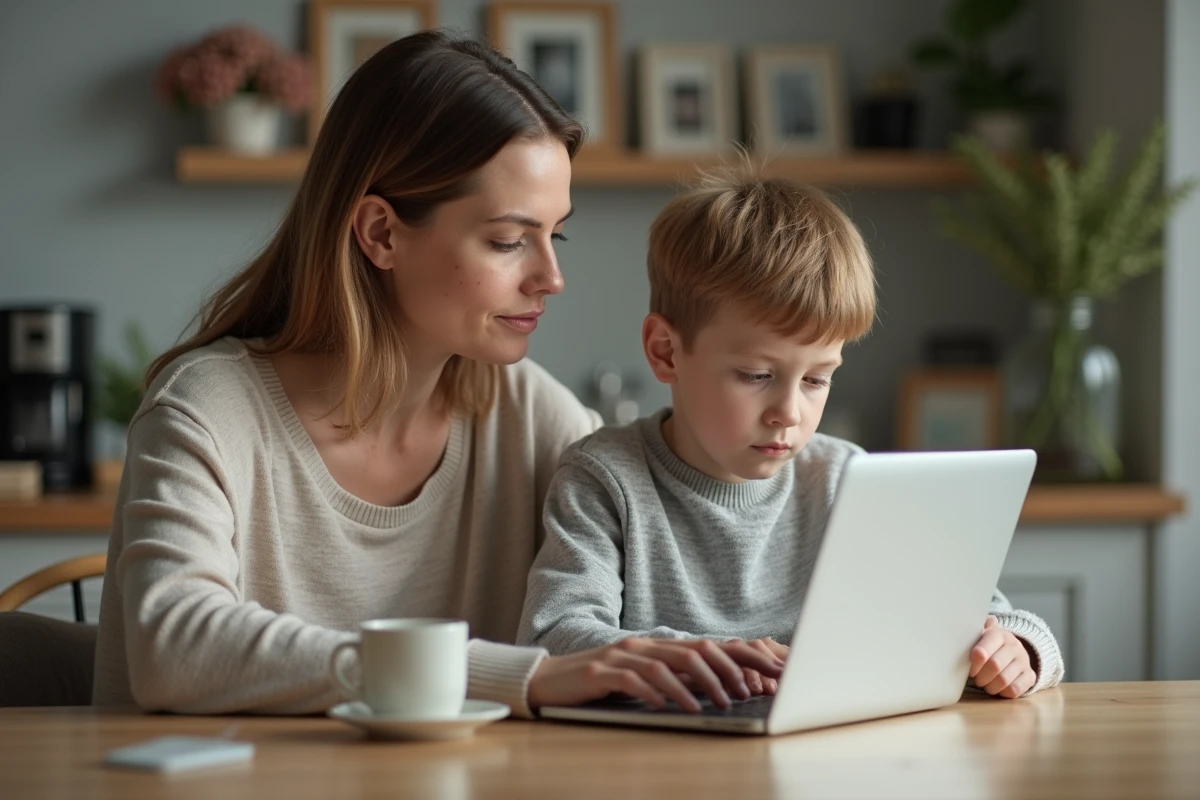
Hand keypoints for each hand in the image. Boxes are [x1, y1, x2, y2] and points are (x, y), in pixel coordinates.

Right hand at [527, 637, 785, 712]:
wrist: (549, 680)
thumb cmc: (601, 684)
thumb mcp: (643, 680)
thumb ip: (675, 680)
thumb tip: (718, 690)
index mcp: (656, 646)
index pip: (708, 645)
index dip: (740, 656)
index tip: (767, 672)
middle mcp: (643, 645)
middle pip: (694, 650)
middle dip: (725, 671)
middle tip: (745, 693)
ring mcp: (621, 656)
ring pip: (668, 664)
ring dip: (696, 686)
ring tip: (715, 705)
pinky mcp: (600, 672)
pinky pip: (634, 680)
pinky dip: (656, 693)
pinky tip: (670, 707)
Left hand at [969, 616, 1035, 698]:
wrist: (1011, 651)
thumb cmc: (988, 645)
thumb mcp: (979, 635)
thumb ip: (971, 631)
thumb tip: (969, 625)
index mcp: (998, 634)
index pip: (983, 650)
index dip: (974, 663)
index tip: (969, 669)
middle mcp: (1014, 645)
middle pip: (994, 666)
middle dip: (981, 676)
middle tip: (976, 678)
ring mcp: (1024, 661)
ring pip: (1004, 680)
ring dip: (990, 686)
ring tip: (984, 683)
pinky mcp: (1030, 676)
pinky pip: (1015, 689)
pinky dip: (1002, 692)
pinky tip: (997, 688)